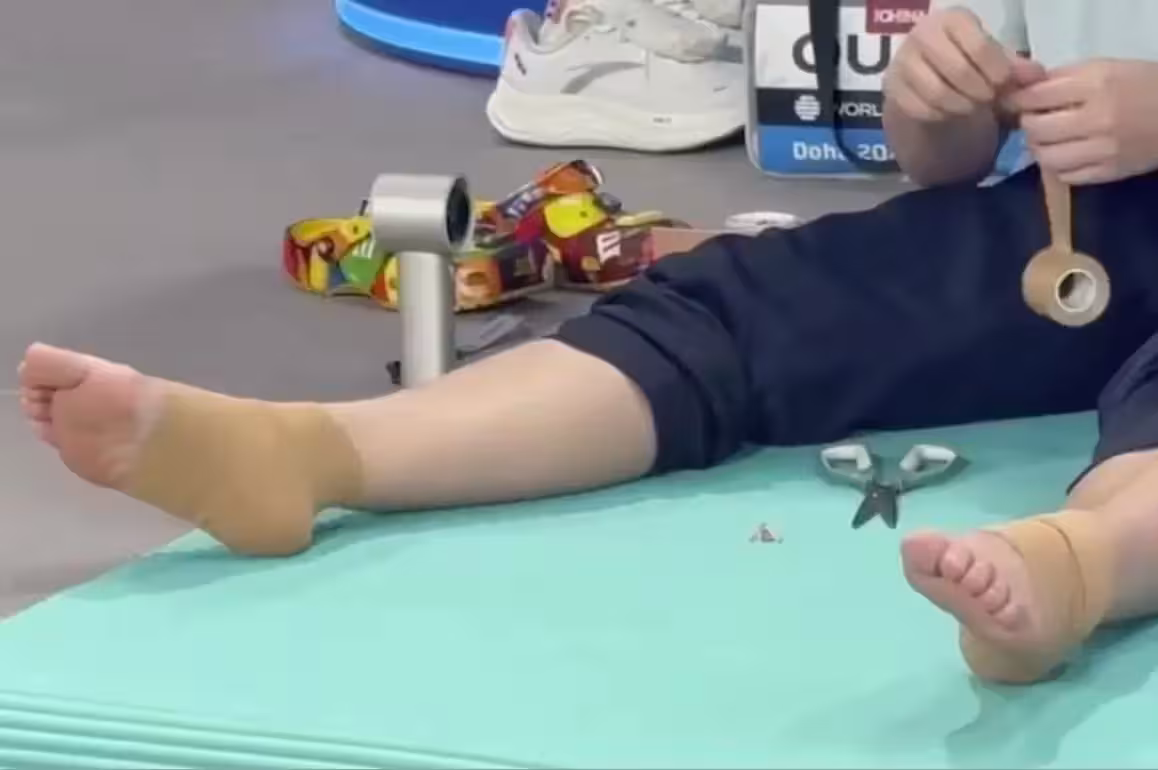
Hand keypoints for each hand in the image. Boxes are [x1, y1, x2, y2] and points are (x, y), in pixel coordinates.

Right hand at [884, 8, 1040, 122]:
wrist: (926, 77)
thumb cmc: (966, 62)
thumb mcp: (993, 60)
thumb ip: (1015, 68)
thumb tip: (1036, 76)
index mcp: (953, 19)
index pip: (980, 47)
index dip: (997, 72)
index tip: (1002, 84)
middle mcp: (922, 34)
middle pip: (959, 71)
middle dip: (980, 92)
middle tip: (987, 99)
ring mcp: (903, 61)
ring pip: (938, 93)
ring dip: (961, 106)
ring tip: (971, 106)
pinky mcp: (892, 87)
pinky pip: (921, 109)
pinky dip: (941, 116)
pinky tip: (949, 111)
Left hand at [1005, 59, 1157, 184]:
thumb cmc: (1142, 85)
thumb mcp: (1105, 68)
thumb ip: (1063, 77)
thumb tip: (1024, 88)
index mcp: (1095, 85)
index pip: (1037, 97)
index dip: (1020, 100)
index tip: (1017, 101)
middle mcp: (1096, 118)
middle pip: (1036, 129)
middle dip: (1027, 124)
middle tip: (1032, 121)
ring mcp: (1102, 149)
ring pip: (1046, 157)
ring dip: (1039, 149)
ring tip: (1047, 140)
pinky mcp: (1108, 172)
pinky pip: (1065, 176)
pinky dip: (1057, 167)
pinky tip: (1065, 155)